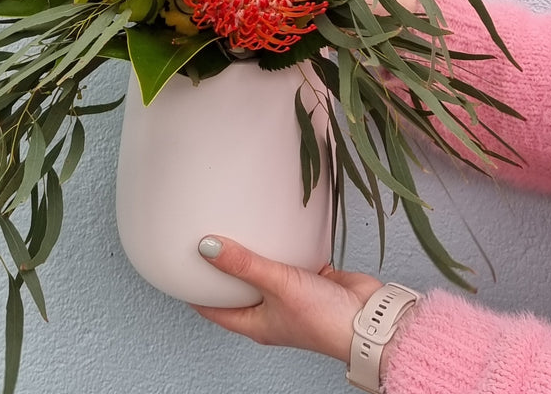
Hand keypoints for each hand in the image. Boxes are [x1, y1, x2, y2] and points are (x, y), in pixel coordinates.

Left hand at [191, 235, 381, 361]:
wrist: (369, 319)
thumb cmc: (324, 319)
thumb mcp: (276, 285)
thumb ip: (243, 265)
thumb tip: (206, 247)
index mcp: (256, 323)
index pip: (215, 309)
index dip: (195, 291)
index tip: (180, 268)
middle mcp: (272, 311)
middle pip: (239, 288)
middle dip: (224, 268)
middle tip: (208, 239)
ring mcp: (292, 295)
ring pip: (265, 272)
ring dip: (255, 253)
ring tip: (239, 226)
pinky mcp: (312, 280)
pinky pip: (291, 259)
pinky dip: (284, 244)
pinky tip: (278, 226)